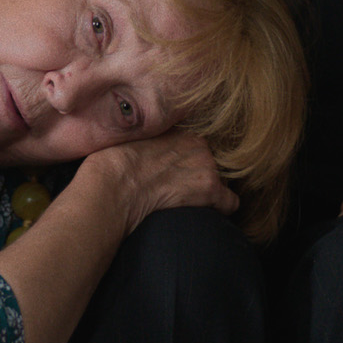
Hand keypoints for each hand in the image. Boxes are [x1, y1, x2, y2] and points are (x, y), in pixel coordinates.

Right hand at [79, 130, 238, 234]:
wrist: (114, 184)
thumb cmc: (112, 164)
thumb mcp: (133, 137)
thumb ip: (152, 139)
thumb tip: (149, 148)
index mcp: (181, 128)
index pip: (199, 145)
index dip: (190, 161)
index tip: (179, 172)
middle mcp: (199, 141)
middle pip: (213, 162)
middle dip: (200, 175)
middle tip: (179, 189)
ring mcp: (207, 164)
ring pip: (221, 181)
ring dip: (208, 192)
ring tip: (185, 202)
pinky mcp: (210, 187)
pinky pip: (230, 203)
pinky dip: (220, 210)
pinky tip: (201, 214)